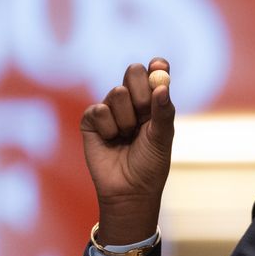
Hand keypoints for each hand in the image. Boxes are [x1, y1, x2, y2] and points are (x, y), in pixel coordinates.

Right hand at [80, 58, 174, 244]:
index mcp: (153, 103)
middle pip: (133, 72)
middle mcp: (132, 102)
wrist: (130, 190)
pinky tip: (111, 141)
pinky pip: (99, 110)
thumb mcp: (162, 137)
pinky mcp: (91, 121)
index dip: (157, 67)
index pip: (155, 74)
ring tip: (127, 136)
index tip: (159, 65)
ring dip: (126, 117)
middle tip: (143, 110)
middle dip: (140, 90)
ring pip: (117, 92)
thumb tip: (162, 86)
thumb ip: (163, 111)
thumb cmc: (151, 164)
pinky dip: (108, 127)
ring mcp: (111, 109)